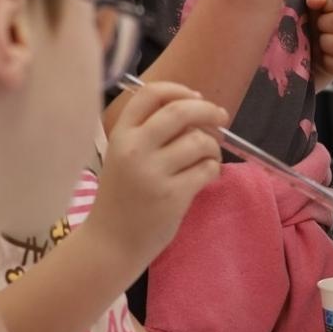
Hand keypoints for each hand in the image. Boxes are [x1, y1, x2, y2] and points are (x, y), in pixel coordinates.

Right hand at [95, 82, 226, 262]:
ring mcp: (154, 173)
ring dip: (213, 146)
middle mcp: (135, 149)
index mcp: (121, 135)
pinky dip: (213, 169)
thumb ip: (150, 131)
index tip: (196, 97)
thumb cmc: (122, 195)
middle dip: (208, 110)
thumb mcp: (123, 155)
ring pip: (199, 141)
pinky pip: (207, 169)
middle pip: (180, 112)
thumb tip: (197, 107)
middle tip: (221, 117)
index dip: (179, 90)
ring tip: (208, 156)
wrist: (111, 241)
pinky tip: (205, 175)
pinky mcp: (173, 196)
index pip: (150, 94)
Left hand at [306, 0, 332, 82]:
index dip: (332, 3)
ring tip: (321, 41)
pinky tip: (325, 57)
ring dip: (331, 44)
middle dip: (329, 25)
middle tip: (319, 26)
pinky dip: (332, 63)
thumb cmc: (311, 16)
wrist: (305, 46)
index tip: (319, 6)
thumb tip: (316, 1)